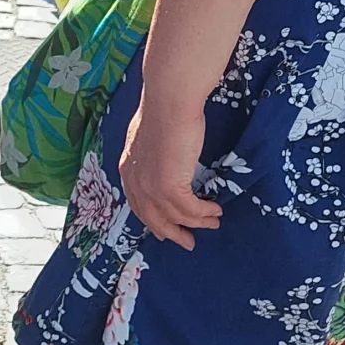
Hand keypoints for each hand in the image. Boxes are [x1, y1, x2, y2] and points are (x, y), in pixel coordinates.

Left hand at [116, 103, 220, 248]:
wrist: (169, 102)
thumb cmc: (163, 111)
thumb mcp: (149, 139)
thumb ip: (151, 156)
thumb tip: (163, 164)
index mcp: (128, 169)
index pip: (138, 204)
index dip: (153, 220)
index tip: (165, 231)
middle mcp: (136, 181)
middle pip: (153, 219)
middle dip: (172, 233)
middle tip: (188, 242)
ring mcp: (151, 186)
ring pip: (176, 216)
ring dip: (197, 222)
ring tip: (212, 223)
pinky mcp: (170, 186)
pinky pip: (190, 209)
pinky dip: (204, 213)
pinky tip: (215, 210)